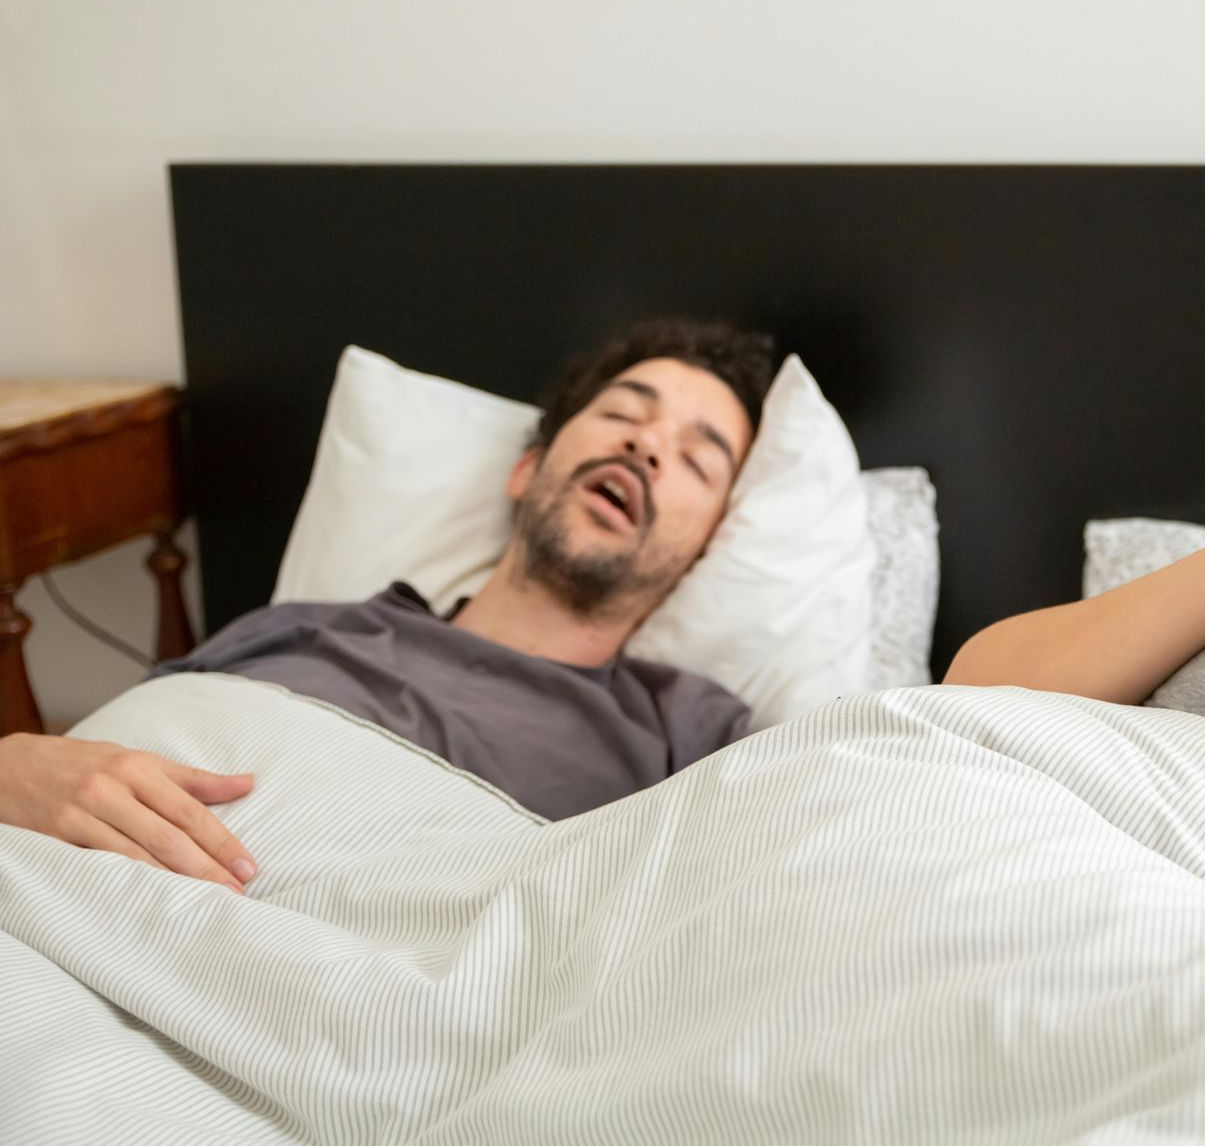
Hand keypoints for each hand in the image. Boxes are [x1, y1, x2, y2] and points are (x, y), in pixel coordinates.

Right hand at [0, 732, 255, 891]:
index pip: (191, 810)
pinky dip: (131, 884)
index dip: (222, 841)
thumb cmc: (83, 765)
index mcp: (140, 768)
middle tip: (236, 893)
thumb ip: (193, 780)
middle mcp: (114, 787)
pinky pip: (101, 864)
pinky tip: (154, 900)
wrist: (8, 767)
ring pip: (138, 854)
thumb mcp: (138, 762)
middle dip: (207, 868)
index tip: (249, 867)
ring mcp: (84, 811)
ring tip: (205, 903)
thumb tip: (247, 783)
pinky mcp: (58, 834)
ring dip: (175, 882)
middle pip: (170, 835)